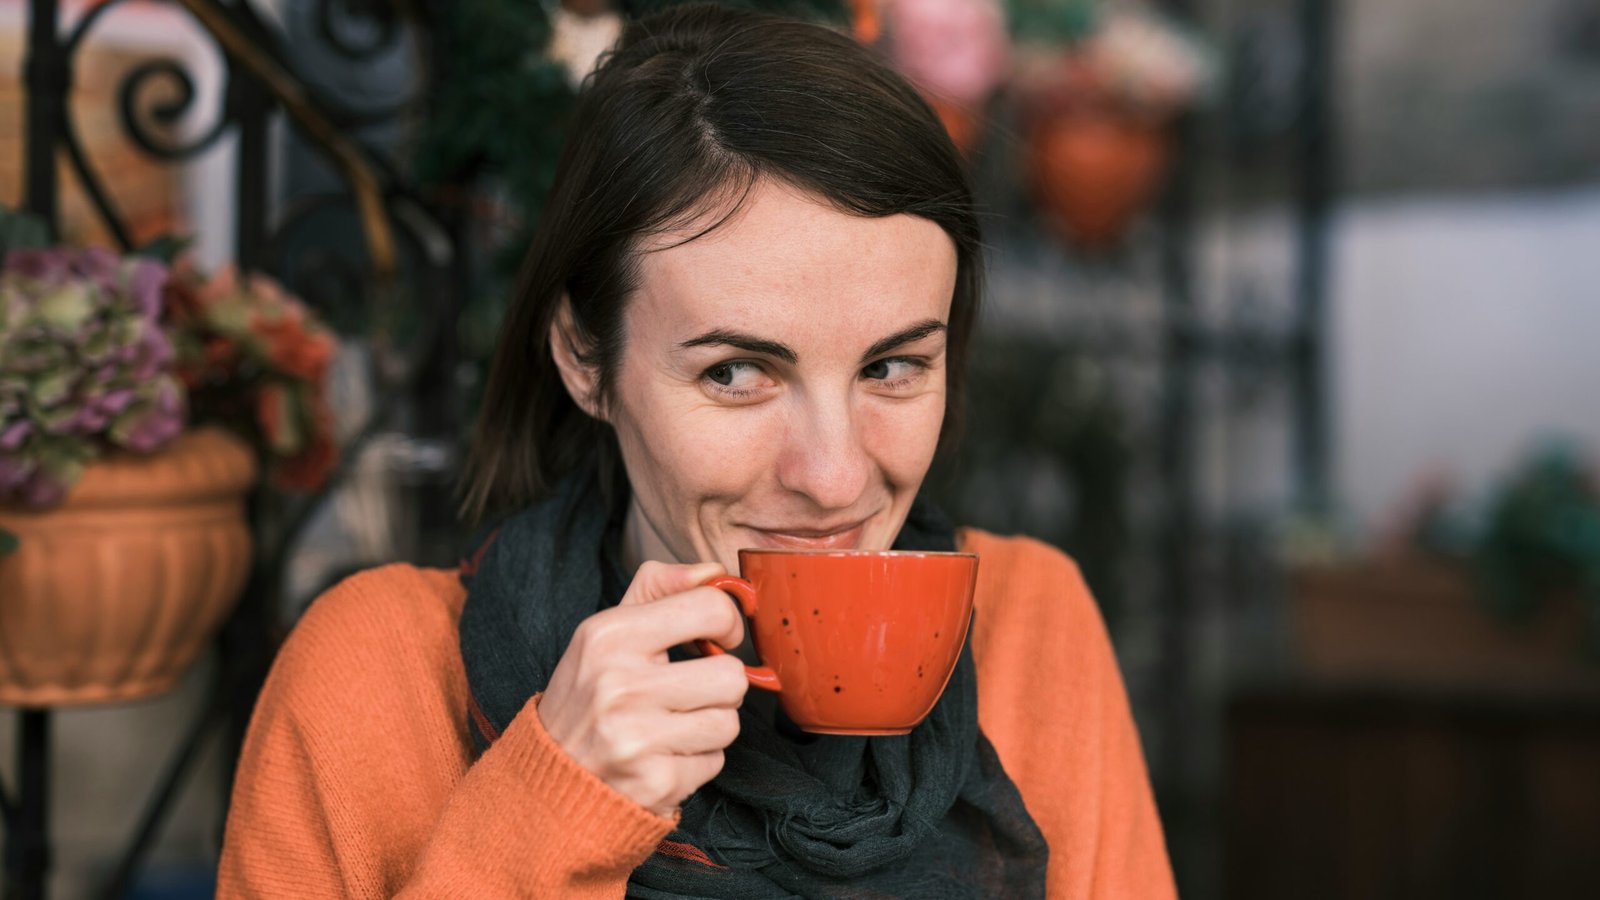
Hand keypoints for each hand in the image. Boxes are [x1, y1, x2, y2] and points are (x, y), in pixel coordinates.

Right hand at [538, 560, 748, 817]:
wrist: (550, 778)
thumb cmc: (589, 695)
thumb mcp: (607, 631)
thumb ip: (659, 588)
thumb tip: (715, 571)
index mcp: (610, 636)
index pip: (709, 609)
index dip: (728, 623)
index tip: (718, 638)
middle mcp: (620, 685)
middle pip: (731, 676)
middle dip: (720, 686)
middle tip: (689, 691)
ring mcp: (637, 738)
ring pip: (729, 722)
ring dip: (710, 726)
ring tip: (672, 725)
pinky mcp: (654, 783)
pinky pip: (715, 762)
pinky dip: (696, 762)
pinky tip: (662, 756)